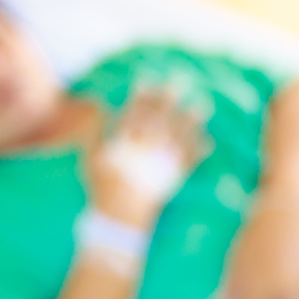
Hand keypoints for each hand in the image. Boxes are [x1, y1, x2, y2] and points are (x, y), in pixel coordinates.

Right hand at [86, 91, 211, 227]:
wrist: (118, 217)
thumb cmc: (100, 186)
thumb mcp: (90, 158)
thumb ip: (95, 132)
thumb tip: (101, 107)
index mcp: (124, 145)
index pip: (133, 115)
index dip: (140, 97)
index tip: (146, 80)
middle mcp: (144, 152)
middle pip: (159, 121)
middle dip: (168, 100)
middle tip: (178, 81)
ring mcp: (160, 165)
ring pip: (178, 138)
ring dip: (191, 122)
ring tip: (203, 105)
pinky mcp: (171, 179)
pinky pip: (187, 163)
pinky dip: (198, 152)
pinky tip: (208, 141)